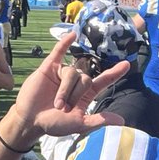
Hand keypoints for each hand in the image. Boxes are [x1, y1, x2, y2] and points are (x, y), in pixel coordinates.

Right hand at [2, 32, 127, 142]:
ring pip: (71, 73)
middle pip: (85, 79)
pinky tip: (72, 35)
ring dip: (65, 90)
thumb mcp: (79, 124)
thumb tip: (122, 121)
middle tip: (62, 108)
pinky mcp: (49, 68)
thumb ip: (98, 120)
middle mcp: (76, 82)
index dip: (115, 73)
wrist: (31, 120)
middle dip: (75, 94)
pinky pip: (58, 52)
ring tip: (56, 103)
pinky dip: (64, 43)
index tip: (127, 64)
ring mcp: (63, 74)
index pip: (103, 80)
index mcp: (85, 95)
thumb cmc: (54, 124)